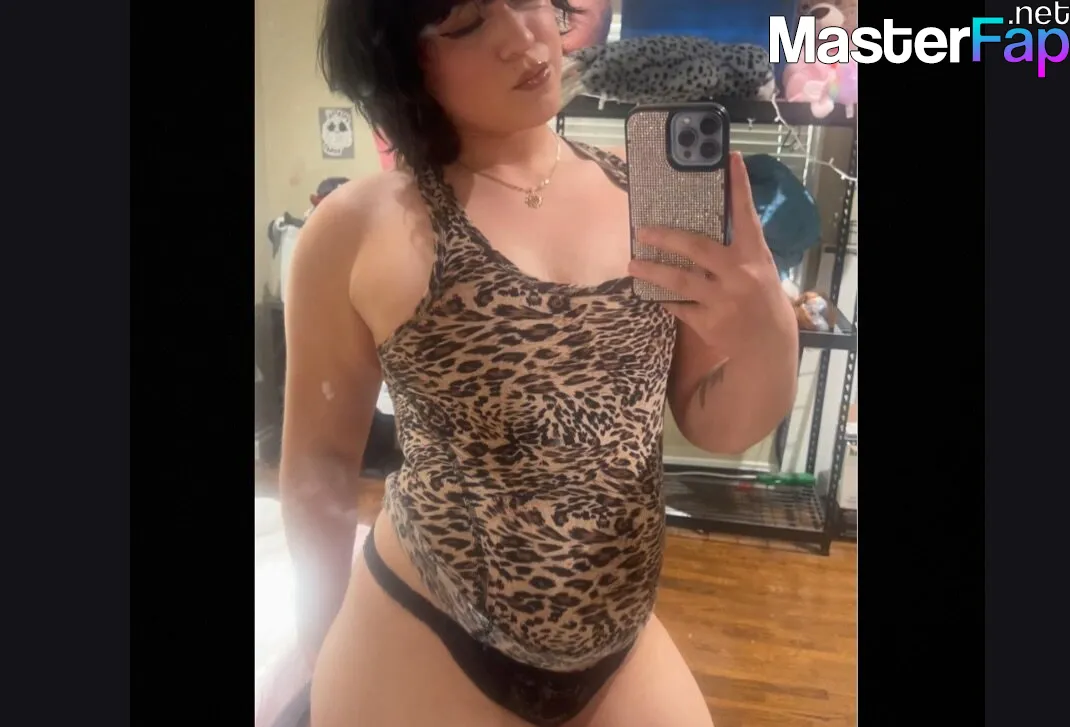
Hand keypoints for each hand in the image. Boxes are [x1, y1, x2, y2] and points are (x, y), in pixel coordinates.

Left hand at [628, 151, 794, 357]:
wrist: (768, 345)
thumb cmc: (763, 299)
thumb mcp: (759, 268)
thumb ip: (737, 248)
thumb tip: (707, 221)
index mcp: (754, 256)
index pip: (745, 215)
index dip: (738, 186)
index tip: (730, 158)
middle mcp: (739, 275)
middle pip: (696, 248)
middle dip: (665, 238)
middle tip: (641, 231)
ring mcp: (722, 300)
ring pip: (679, 282)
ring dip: (651, 272)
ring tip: (631, 264)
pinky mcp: (708, 323)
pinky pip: (679, 307)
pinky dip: (666, 300)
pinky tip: (655, 295)